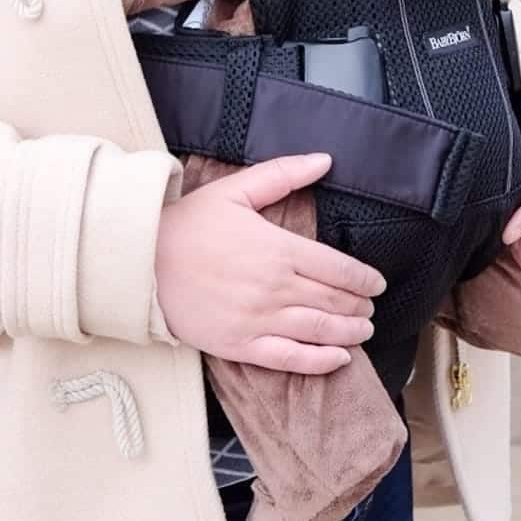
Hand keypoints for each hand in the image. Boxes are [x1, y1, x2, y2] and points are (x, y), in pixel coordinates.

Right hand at [153, 152, 386, 373]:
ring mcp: (259, 320)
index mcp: (279, 249)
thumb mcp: (236, 190)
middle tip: (370, 307)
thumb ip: (284, 174)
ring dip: (350, 333)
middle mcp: (276, 288)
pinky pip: (290, 359)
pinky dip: (320, 361)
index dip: (364, 279)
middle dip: (359, 306)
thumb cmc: (188, 225)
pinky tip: (339, 359)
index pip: (339, 268)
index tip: (376, 284)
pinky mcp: (241, 345)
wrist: (143, 263)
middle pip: (334, 301)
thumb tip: (324, 159)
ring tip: (364, 331)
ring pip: (319, 330)